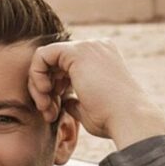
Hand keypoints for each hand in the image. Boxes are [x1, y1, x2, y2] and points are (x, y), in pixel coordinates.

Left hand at [28, 39, 164, 149]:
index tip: (53, 110)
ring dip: (38, 85)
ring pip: (45, 58)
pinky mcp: (77, 51)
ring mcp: (87, 47)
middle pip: (53, 62)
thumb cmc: (111, 119)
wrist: (127, 118)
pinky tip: (45, 93)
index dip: (53, 89)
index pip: (64, 67)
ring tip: (46, 108)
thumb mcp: (87, 107)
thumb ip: (73, 99)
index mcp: (100, 59)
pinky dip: (37, 74)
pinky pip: (42, 55)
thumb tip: (62, 101)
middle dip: (43, 88)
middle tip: (46, 112)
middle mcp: (95, 48)